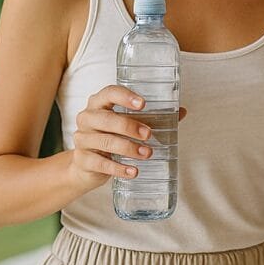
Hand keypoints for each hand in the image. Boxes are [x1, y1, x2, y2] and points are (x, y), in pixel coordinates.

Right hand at [68, 85, 185, 192]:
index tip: (143, 104)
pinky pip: (100, 163)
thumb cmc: (112, 136)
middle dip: (129, 126)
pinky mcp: (81, 159)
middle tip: (149, 135)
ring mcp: (81, 139)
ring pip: (105, 141)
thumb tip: (181, 111)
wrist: (87, 166)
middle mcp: (87, 118)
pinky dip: (118, 168)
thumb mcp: (130, 125)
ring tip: (147, 154)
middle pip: (107, 119)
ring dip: (128, 148)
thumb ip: (154, 117)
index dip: (125, 97)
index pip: (109, 93)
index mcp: (99, 103)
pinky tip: (133, 172)